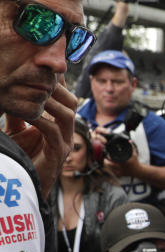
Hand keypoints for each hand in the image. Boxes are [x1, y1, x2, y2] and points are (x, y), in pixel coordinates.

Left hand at [4, 80, 77, 196]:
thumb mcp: (17, 130)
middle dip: (57, 88)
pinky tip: (29, 114)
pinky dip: (42, 121)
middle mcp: (65, 132)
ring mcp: (65, 143)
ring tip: (36, 91)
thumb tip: (6, 94)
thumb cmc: (22, 158)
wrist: (24, 184)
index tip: (44, 67)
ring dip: (52, 102)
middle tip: (41, 74)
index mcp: (58, 124)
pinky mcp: (58, 154)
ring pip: (67, 115)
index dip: (56, 82)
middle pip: (71, 102)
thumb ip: (18, 114)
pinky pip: (54, 133)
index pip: (63, 98)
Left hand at [102, 143, 141, 177]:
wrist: (138, 171)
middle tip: (106, 158)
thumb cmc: (136, 162)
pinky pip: (112, 172)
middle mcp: (121, 167)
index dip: (109, 156)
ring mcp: (120, 172)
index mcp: (124, 162)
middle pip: (109, 165)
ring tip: (107, 161)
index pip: (113, 159)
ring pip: (109, 169)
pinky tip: (111, 166)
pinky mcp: (119, 175)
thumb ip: (132, 147)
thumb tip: (129, 141)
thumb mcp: (135, 154)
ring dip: (107, 164)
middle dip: (105, 161)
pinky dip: (110, 169)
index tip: (108, 154)